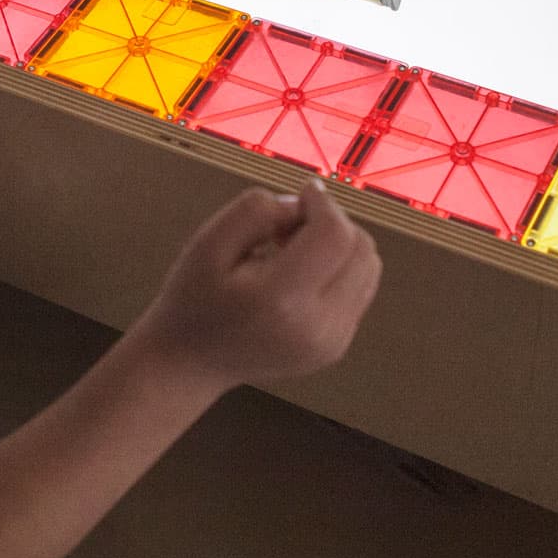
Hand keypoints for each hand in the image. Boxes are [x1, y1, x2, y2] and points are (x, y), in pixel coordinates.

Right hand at [128, 182, 378, 391]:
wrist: (189, 363)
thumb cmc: (193, 298)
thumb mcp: (208, 242)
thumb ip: (256, 211)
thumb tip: (301, 205)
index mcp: (282, 300)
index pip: (335, 235)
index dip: (323, 203)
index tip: (301, 194)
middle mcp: (317, 326)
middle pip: (361, 249)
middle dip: (332, 223)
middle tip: (288, 227)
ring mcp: (332, 342)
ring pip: (369, 267)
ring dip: (340, 245)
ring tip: (294, 250)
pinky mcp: (336, 347)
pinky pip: (360, 289)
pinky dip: (339, 270)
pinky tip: (300, 275)